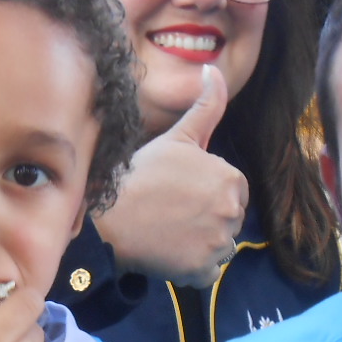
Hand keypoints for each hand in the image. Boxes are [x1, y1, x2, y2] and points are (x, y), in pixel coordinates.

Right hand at [93, 65, 248, 288]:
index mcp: (232, 179)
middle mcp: (232, 212)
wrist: (108, 219)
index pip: (231, 192)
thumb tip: (213, 68)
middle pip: (227, 220)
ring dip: (199, 244)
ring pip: (218, 247)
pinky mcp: (202, 271)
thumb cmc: (140, 176)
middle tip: (170, 214)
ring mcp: (218, 244)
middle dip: (205, 219)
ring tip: (168, 233)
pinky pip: (206, 273)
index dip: (205, 193)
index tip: (179, 194)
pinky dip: (191, 268)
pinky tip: (169, 254)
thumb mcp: (177, 137)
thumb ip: (206, 106)